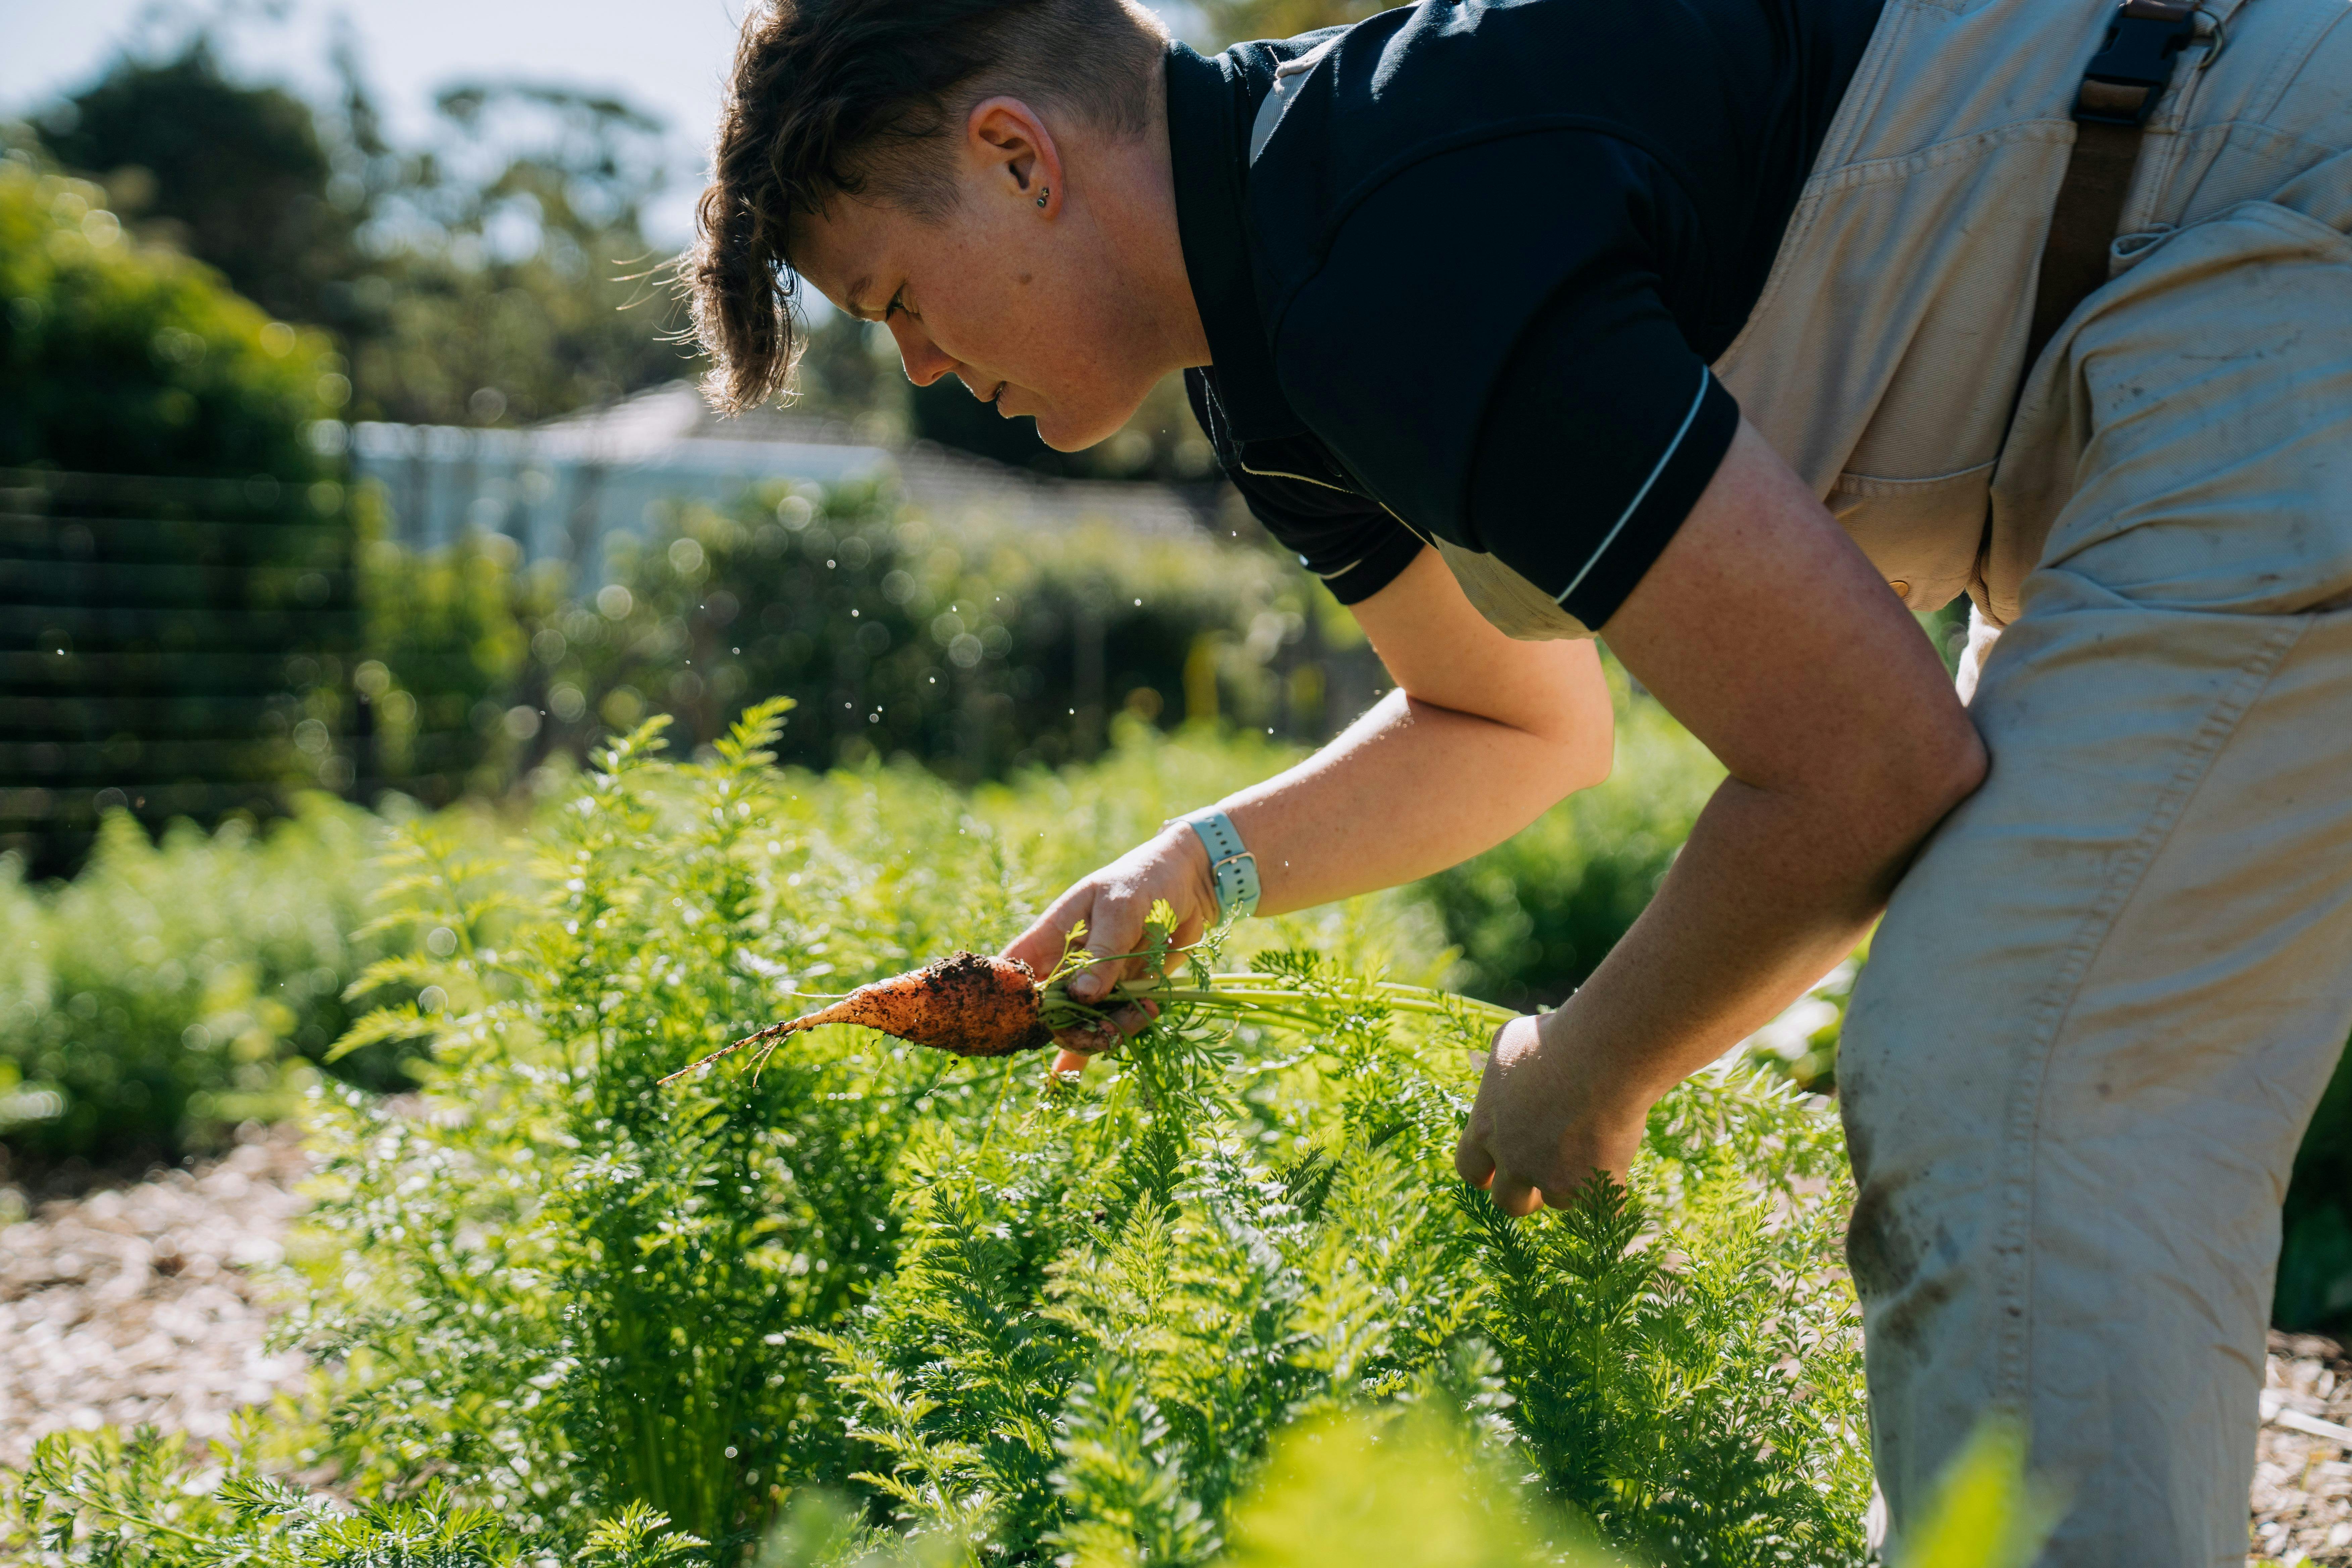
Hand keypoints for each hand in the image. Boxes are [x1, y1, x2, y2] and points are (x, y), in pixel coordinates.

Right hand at [1001, 824, 1219, 1073]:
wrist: (1191, 882)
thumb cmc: (1146, 879)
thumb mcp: (1122, 906)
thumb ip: (1103, 951)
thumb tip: (1081, 997)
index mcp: (1052, 935)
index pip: (1013, 971)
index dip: (1007, 999)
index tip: (1022, 1021)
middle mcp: (1066, 964)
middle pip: (1046, 1011)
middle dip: (1070, 1028)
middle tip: (1108, 1028)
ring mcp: (1094, 983)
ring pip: (1079, 1025)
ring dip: (1105, 1033)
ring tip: (1144, 1014)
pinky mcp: (1122, 995)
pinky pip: (1103, 1027)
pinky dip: (1093, 1047)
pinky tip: (1067, 1076)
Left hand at [1453, 1011, 1651, 1215]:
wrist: (1602, 1053)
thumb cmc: (1555, 1038)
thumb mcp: (1510, 1042)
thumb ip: (1502, 1070)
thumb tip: (1505, 1071)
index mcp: (1487, 1127)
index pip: (1469, 1170)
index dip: (1485, 1175)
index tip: (1497, 1175)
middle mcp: (1514, 1159)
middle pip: (1509, 1203)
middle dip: (1525, 1195)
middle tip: (1545, 1177)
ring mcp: (1554, 1176)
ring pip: (1559, 1202)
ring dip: (1572, 1186)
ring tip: (1589, 1152)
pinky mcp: (1593, 1185)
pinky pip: (1603, 1207)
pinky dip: (1612, 1191)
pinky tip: (1619, 1164)